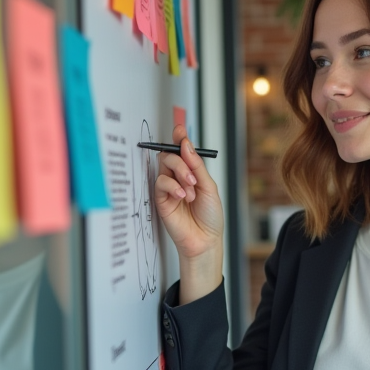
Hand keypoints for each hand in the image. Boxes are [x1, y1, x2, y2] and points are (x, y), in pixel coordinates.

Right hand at [154, 127, 223, 301]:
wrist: (205, 240)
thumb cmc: (210, 217)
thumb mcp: (209, 187)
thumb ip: (196, 166)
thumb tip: (186, 144)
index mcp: (192, 173)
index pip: (183, 151)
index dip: (179, 138)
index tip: (179, 129)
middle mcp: (178, 178)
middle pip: (170, 155)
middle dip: (181, 161)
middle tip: (192, 176)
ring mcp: (169, 188)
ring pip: (164, 165)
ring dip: (180, 175)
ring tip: (190, 192)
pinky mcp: (160, 199)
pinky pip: (160, 182)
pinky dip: (172, 186)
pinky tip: (181, 196)